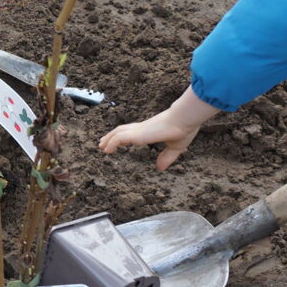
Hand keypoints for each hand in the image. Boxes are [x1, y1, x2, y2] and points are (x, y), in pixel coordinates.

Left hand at [98, 87, 220, 169]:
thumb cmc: (184, 129)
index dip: (125, 137)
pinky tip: (106, 150)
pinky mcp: (138, 134)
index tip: (119, 142)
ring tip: (101, 146)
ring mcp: (139, 130)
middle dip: (112, 136)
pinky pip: (120, 138)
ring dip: (108, 139)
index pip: (134, 131)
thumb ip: (167, 157)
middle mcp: (143, 128)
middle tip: (104, 143)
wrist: (185, 119)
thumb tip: (160, 168)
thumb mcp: (175, 147)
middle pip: (123, 130)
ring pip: (118, 133)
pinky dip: (111, 143)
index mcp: (151, 129)